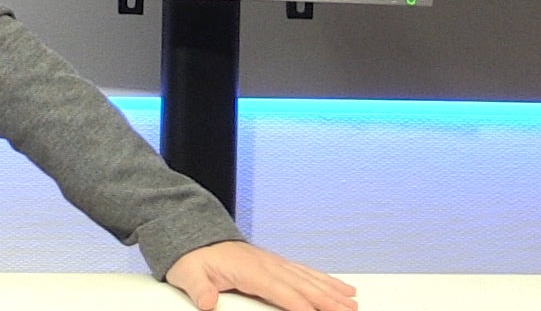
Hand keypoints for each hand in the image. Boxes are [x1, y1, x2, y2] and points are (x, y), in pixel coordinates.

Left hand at [166, 241, 357, 310]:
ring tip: (352, 303)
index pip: (277, 289)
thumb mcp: (188, 274)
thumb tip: (207, 302)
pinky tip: (342, 289)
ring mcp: (274, 263)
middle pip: (301, 284)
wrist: (195, 237)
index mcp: (248, 268)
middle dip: (326, 299)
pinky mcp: (277, 264)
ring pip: (308, 279)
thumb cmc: (193, 258)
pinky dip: (325, 281)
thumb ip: (199, 288)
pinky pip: (305, 273)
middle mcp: (266, 264)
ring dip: (331, 291)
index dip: (297, 302)